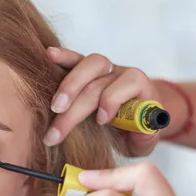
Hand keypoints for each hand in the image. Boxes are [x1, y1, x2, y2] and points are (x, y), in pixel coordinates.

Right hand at [45, 47, 161, 156]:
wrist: (133, 117)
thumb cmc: (135, 130)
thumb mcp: (144, 140)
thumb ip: (145, 137)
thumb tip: (139, 130)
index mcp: (139, 87)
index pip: (129, 83)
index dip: (113, 100)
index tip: (101, 121)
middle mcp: (120, 73)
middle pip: (99, 81)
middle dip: (77, 106)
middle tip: (58, 130)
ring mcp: (102, 69)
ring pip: (87, 64)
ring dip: (69, 86)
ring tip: (54, 107)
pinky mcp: (84, 69)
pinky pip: (75, 58)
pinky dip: (63, 57)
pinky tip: (50, 55)